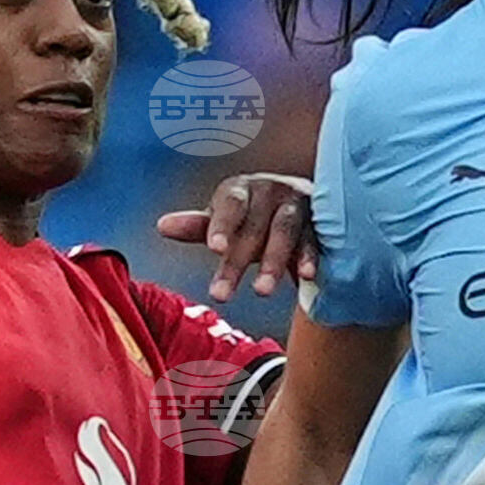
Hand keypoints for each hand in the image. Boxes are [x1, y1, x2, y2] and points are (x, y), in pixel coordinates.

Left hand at [155, 169, 316, 301]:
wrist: (306, 206)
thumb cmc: (255, 217)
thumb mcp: (227, 222)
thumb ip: (199, 227)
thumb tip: (161, 226)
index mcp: (242, 189)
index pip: (230, 205)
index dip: (222, 225)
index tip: (214, 248)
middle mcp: (270, 191)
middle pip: (252, 228)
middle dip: (237, 262)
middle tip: (220, 295)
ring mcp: (298, 204)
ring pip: (285, 231)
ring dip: (273, 261)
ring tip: (261, 292)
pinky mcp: (323, 222)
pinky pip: (316, 239)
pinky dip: (310, 257)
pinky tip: (305, 277)